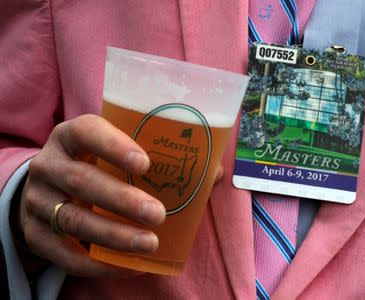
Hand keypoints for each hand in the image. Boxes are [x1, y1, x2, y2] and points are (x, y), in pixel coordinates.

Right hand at [18, 114, 222, 276]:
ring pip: (74, 220)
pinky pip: (65, 254)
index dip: (115, 146)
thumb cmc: (96, 165)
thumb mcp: (115, 152)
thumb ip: (159, 156)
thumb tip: (213, 174)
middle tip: (158, 214)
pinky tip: (132, 265)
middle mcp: (49, 164)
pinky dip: (99, 263)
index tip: (145, 165)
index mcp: (71, 135)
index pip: (88, 132)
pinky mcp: (34, 234)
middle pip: (82, 181)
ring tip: (150, 244)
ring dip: (115, 235)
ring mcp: (37, 200)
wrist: (48, 189)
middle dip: (122, 200)